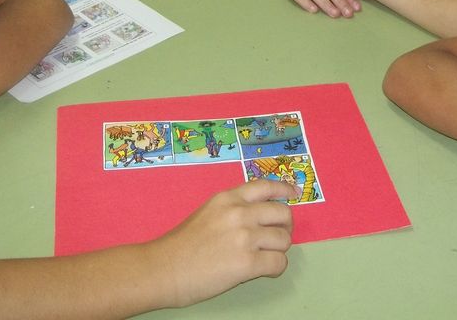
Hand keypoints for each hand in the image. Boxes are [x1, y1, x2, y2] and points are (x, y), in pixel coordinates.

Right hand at [156, 179, 296, 307]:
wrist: (163, 269)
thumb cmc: (180, 245)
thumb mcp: (207, 212)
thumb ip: (232, 210)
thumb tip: (259, 216)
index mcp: (228, 198)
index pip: (266, 186)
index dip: (284, 189)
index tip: (294, 193)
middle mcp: (240, 213)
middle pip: (283, 213)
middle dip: (284, 226)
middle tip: (276, 237)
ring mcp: (245, 237)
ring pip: (284, 239)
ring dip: (278, 249)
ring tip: (265, 257)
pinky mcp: (247, 263)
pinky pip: (279, 263)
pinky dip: (276, 268)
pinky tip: (263, 270)